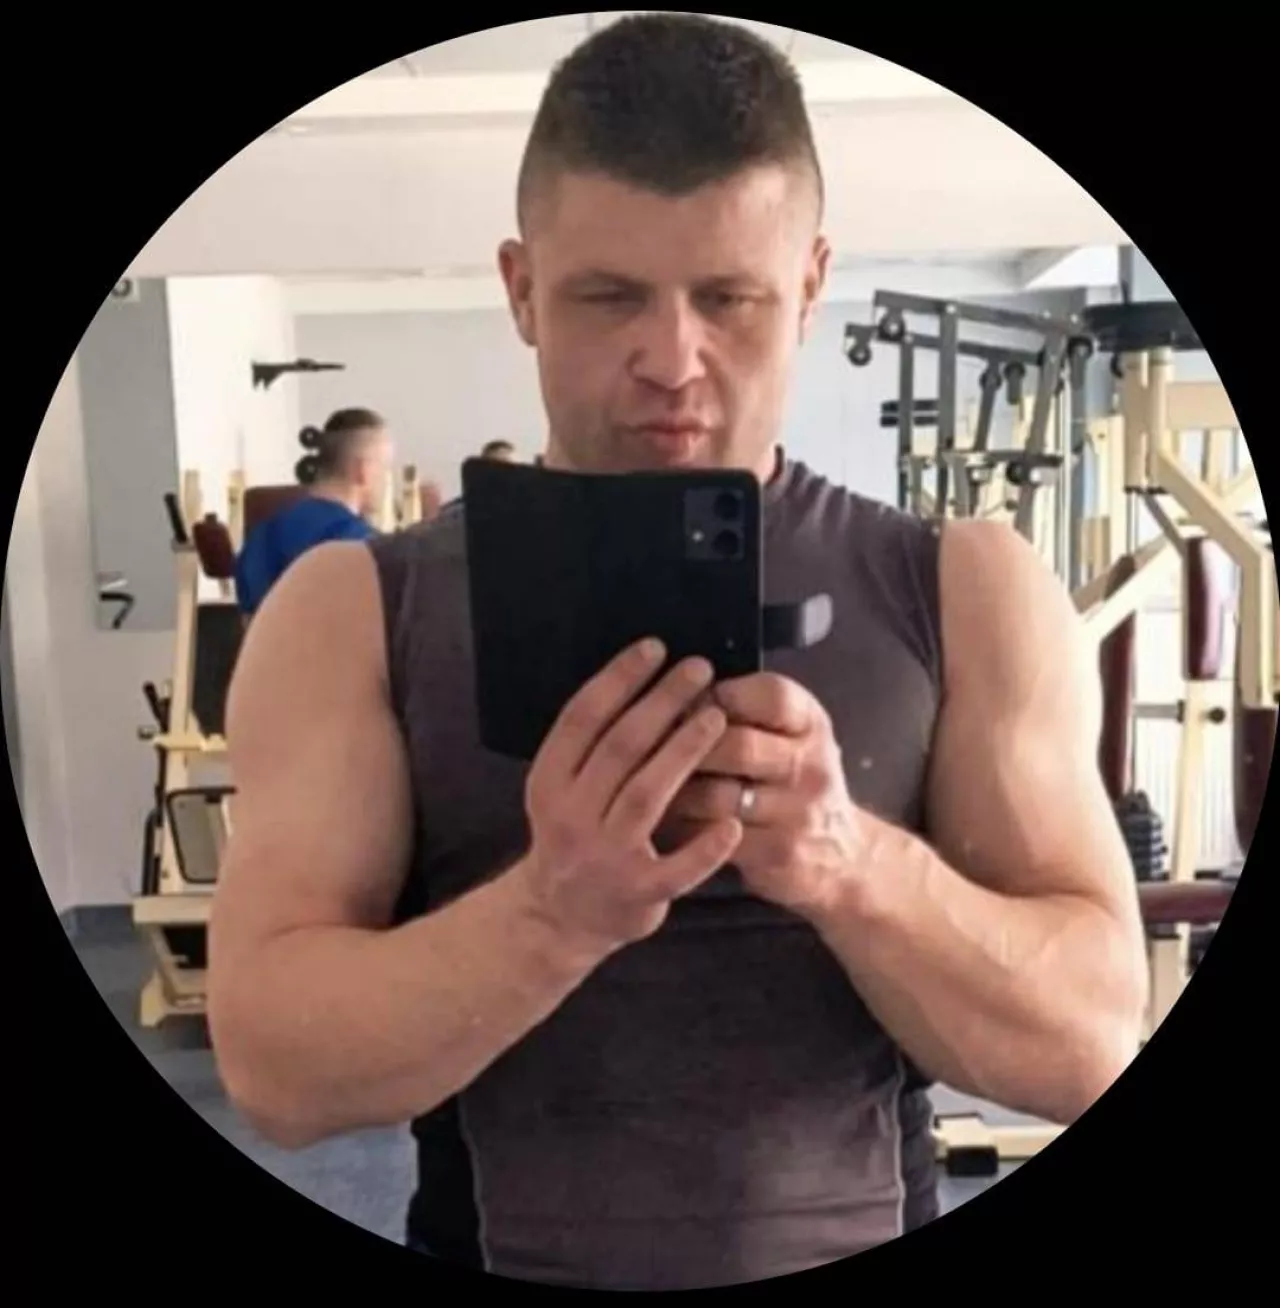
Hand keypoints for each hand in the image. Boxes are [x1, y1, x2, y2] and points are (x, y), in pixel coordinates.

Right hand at [513, 639, 744, 959]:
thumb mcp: (562, 789)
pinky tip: (732, 823)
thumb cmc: (574, 836)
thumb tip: (642, 678)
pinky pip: (676, 868)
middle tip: (698, 669)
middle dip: (662, 702)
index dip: (619, 678)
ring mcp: (603, 855)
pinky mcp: (636, 893)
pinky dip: (704, 847)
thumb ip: (594, 746)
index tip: (655, 647)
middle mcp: (570, 815)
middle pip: (620, 748)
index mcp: (549, 782)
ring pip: (647, 794)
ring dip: (684, 751)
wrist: (559, 917)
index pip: (582, 718)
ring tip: (717, 716)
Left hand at [662, 672, 864, 917]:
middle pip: (737, 745)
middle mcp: (811, 763)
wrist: (840, 854)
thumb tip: (671, 696)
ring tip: (641, 783)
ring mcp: (798, 811)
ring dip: (674, 789)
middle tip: (646, 746)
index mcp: (809, 722)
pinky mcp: (779, 852)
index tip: (686, 701)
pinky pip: (716, 835)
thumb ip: (742, 713)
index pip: (769, 695)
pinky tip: (659, 819)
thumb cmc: (792, 780)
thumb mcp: (786, 736)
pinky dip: (681, 826)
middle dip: (684, 744)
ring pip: (719, 794)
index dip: (720, 695)